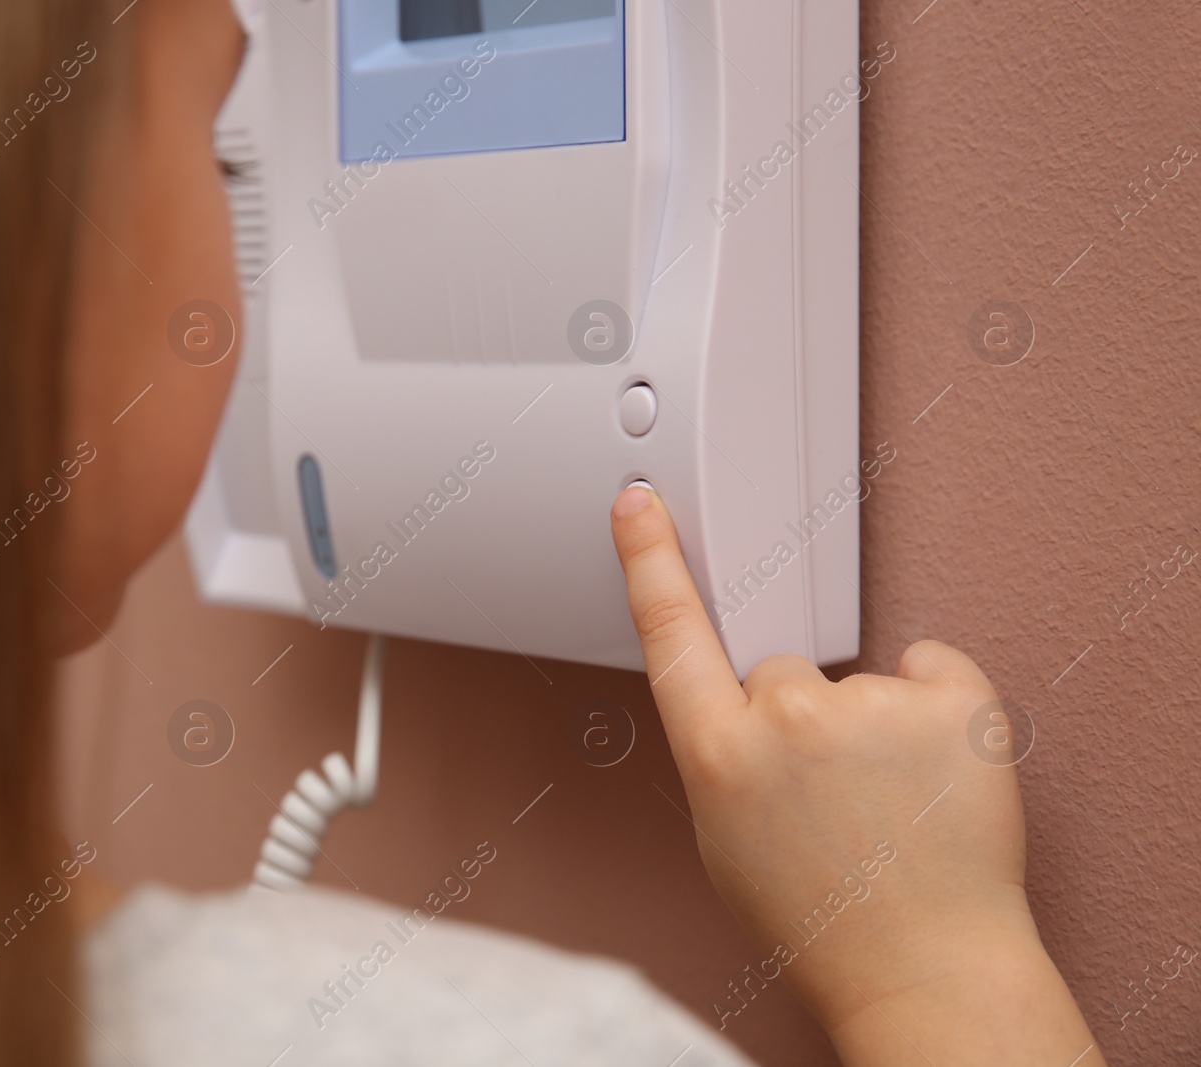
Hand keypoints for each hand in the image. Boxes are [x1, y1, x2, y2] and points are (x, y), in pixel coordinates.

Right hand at [609, 485, 1103, 1066]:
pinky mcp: (953, 704)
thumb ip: (720, 755)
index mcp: (718, 756)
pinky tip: (933, 772)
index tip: (641, 502)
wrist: (925, 969)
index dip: (651, 558)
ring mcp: (871, 708)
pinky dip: (939, 709)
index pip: (671, 631)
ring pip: (855, 678)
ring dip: (872, 721)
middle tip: (832, 794)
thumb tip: (740, 710)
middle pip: (779, 668)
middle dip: (800, 714)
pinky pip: (931, 668)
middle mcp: (785, 720)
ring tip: (890, 802)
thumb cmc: (822, 920)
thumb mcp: (723, 839)